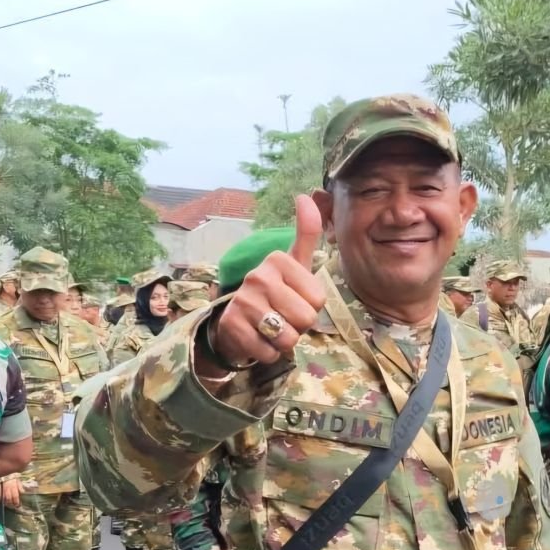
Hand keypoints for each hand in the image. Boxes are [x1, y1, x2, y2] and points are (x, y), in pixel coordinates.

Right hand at [0, 478, 21, 507]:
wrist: (2, 471)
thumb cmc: (11, 475)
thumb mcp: (17, 479)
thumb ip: (20, 486)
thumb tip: (23, 492)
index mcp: (13, 486)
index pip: (15, 497)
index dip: (17, 502)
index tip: (18, 505)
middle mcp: (6, 489)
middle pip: (8, 500)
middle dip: (11, 504)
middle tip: (13, 507)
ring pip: (2, 500)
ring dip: (5, 504)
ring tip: (8, 505)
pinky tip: (0, 502)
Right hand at [212, 195, 326, 366]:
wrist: (235, 321)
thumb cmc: (275, 291)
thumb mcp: (294, 263)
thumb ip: (306, 232)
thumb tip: (306, 195)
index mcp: (277, 260)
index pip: (318, 299)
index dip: (311, 307)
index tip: (294, 299)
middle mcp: (257, 276)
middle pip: (305, 319)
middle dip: (298, 326)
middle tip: (283, 317)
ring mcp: (242, 301)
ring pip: (288, 337)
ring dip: (284, 341)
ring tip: (271, 329)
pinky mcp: (232, 327)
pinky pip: (269, 352)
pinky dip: (268, 353)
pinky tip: (258, 340)